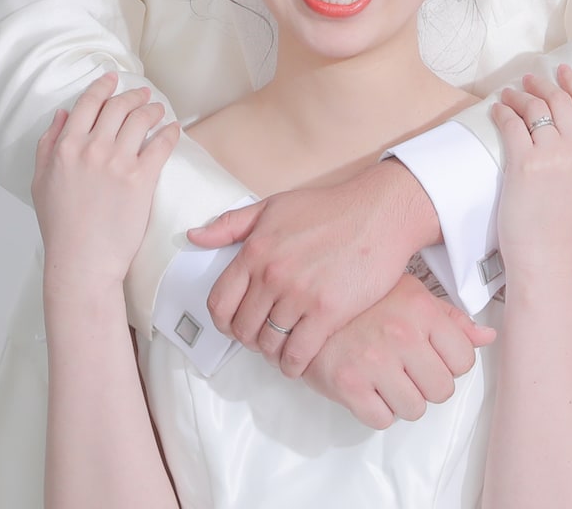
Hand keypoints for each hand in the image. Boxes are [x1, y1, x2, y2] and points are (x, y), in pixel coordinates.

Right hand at [30, 73, 175, 294]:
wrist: (82, 262)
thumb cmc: (60, 227)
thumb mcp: (40, 182)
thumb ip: (47, 145)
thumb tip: (62, 116)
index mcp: (66, 147)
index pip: (88, 103)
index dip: (102, 87)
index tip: (112, 79)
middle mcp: (92, 148)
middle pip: (118, 107)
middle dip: (133, 95)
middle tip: (143, 94)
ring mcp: (117, 162)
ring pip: (140, 119)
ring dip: (152, 109)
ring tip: (158, 109)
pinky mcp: (141, 179)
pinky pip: (160, 144)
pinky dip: (169, 132)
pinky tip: (172, 129)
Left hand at [189, 157, 439, 372]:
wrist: (379, 214)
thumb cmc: (328, 208)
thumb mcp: (272, 206)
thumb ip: (230, 224)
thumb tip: (193, 237)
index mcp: (254, 251)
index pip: (219, 302)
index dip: (223, 321)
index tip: (234, 325)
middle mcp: (272, 275)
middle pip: (242, 329)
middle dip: (249, 339)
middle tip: (262, 338)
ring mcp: (299, 295)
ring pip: (269, 344)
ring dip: (272, 353)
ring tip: (282, 349)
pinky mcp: (328, 312)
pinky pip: (298, 353)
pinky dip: (294, 365)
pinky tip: (299, 361)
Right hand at [296, 271, 496, 427]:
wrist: (304, 308)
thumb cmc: (361, 301)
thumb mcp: (409, 294)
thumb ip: (450, 318)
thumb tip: (487, 338)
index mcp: (420, 310)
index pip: (464, 361)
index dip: (449, 364)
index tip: (430, 357)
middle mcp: (400, 334)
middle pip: (442, 390)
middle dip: (427, 385)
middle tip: (405, 370)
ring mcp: (373, 361)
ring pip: (415, 409)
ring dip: (402, 400)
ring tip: (385, 378)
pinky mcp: (348, 385)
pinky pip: (382, 419)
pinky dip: (377, 411)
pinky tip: (367, 388)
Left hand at [490, 67, 571, 271]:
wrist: (546, 252)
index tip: (562, 70)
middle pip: (560, 100)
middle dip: (544, 83)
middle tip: (530, 79)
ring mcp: (552, 155)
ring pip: (536, 107)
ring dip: (520, 94)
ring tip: (511, 93)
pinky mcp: (524, 163)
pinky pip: (513, 123)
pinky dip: (504, 111)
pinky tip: (499, 110)